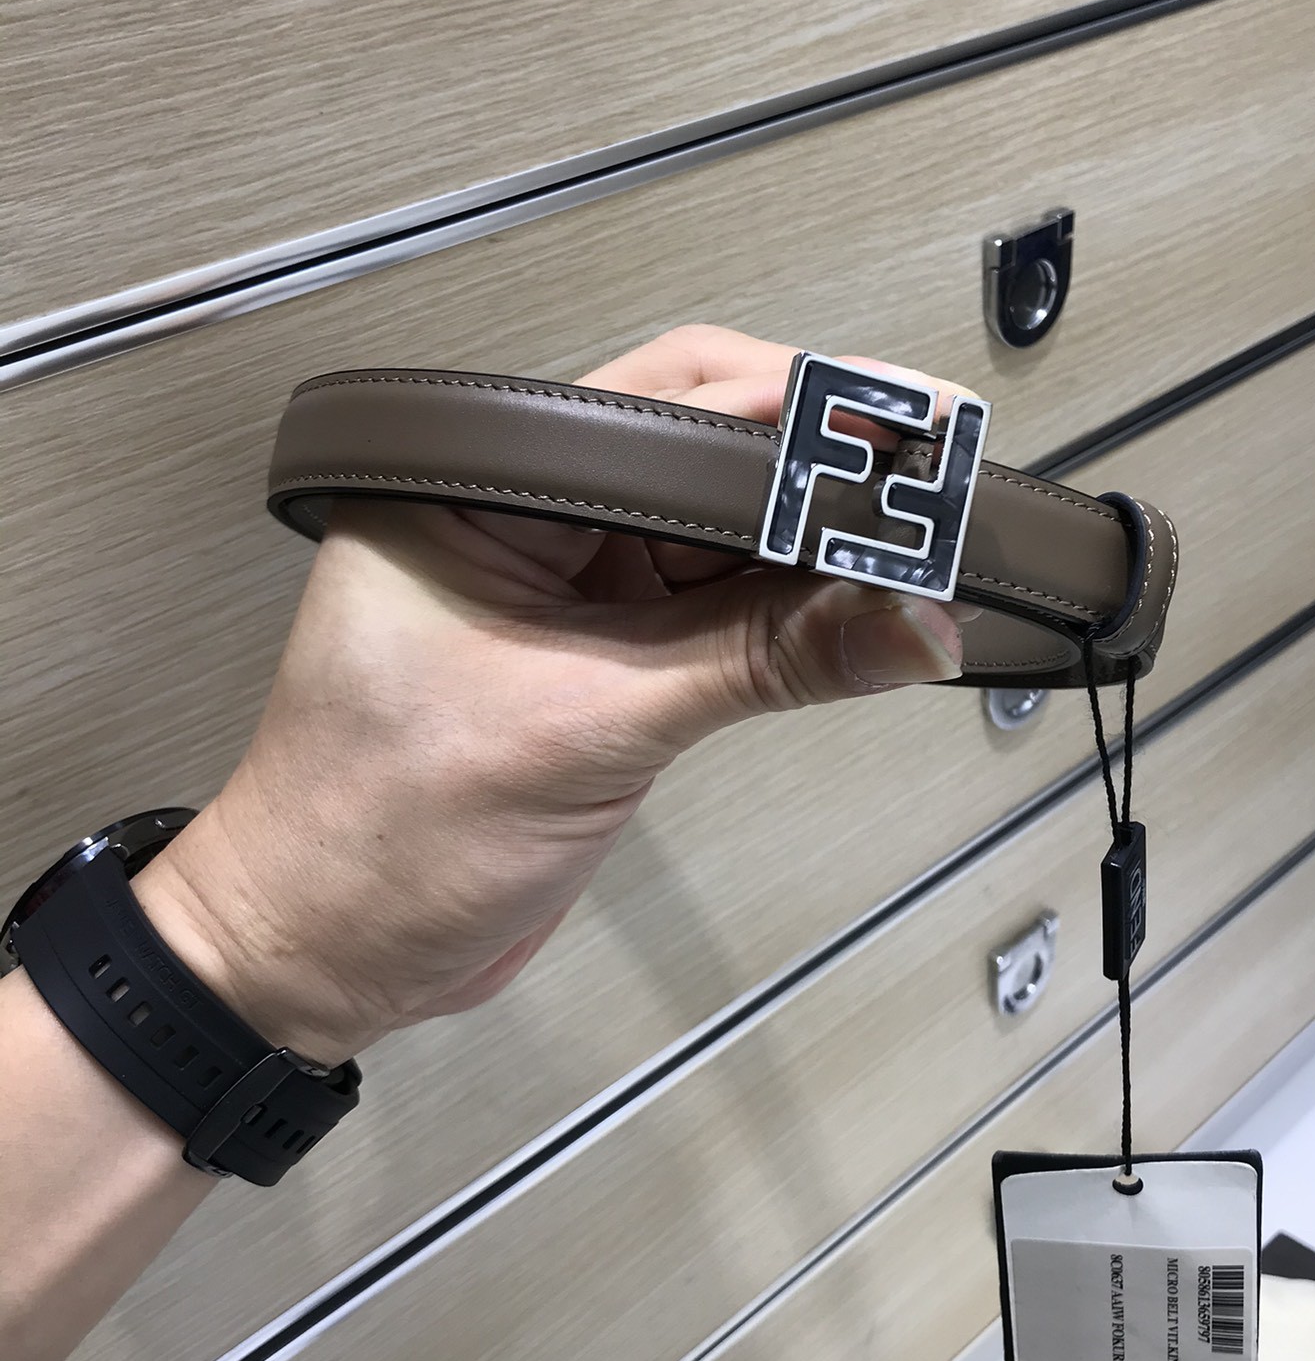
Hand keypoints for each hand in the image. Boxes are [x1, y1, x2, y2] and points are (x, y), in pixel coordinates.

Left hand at [136, 326, 976, 1065]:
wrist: (322, 958)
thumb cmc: (381, 833)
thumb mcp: (589, 726)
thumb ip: (763, 661)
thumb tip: (915, 617)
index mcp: (476, 483)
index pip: (663, 402)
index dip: (798, 409)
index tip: (914, 425)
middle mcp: (524, 514)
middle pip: (707, 456)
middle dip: (825, 476)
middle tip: (946, 485)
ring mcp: (567, 588)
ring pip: (723, 538)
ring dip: (820, 554)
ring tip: (930, 558)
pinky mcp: (602, 658)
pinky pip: (718, 614)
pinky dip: (790, 621)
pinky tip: (869, 620)